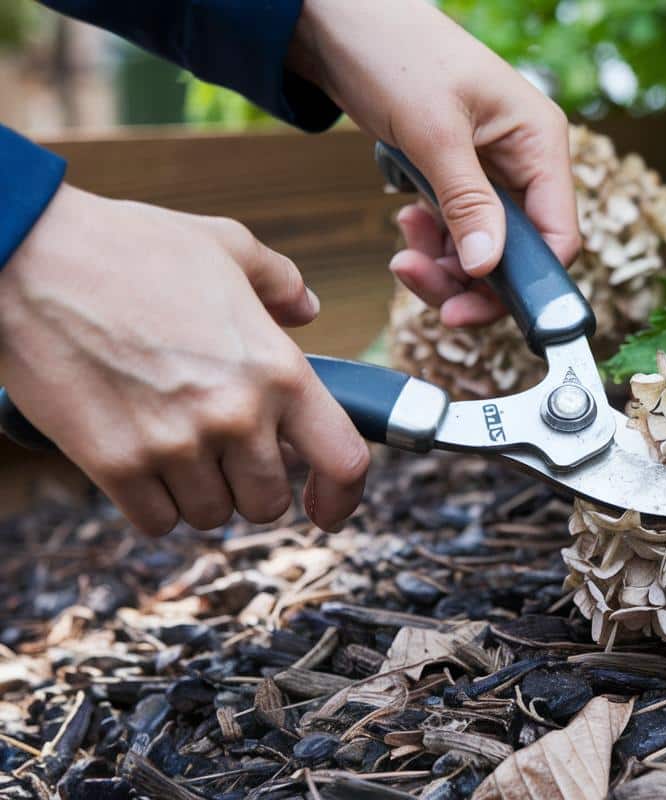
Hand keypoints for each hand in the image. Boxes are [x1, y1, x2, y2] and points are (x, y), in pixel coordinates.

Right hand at [0, 186, 369, 534]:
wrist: (32, 255)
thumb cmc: (130, 246)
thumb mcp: (227, 246)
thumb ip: (281, 282)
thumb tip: (308, 309)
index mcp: (280, 370)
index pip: (343, 462)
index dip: (342, 498)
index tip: (326, 509)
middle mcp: (236, 416)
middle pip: (268, 502)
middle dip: (251, 484)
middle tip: (226, 453)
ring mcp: (175, 445)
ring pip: (212, 516)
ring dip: (200, 493)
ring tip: (177, 446)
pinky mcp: (115, 465)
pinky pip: (156, 521)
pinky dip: (152, 503)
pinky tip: (141, 461)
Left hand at [289, 0, 579, 325]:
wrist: (340, 22)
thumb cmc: (394, 52)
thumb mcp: (433, 132)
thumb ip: (466, 201)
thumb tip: (486, 268)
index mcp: (539, 142)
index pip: (556, 237)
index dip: (522, 285)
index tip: (468, 310)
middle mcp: (525, 161)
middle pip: (519, 253)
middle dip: (469, 278)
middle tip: (417, 280)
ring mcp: (494, 171)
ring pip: (486, 248)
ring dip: (444, 261)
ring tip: (402, 247)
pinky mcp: (461, 177)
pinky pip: (460, 230)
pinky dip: (434, 240)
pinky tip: (405, 224)